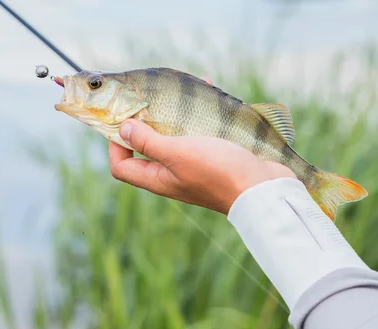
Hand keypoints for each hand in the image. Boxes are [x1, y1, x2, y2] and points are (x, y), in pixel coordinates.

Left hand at [107, 77, 295, 214]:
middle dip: (146, 122)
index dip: (115, 145)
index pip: (121, 166)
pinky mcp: (214, 157)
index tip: (123, 121)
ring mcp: (193, 166)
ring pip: (174, 136)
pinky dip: (199, 114)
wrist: (263, 188)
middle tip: (150, 99)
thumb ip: (148, 141)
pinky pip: (199, 133)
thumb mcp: (176, 153)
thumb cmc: (217, 171)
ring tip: (180, 91)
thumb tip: (122, 129)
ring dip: (174, 114)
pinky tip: (208, 92)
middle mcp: (171, 174)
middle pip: (146, 148)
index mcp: (157, 178)